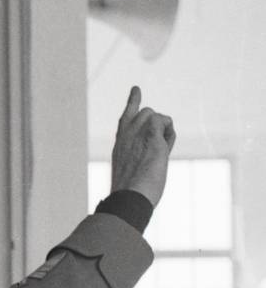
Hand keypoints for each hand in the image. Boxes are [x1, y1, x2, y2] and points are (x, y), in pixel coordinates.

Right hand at [109, 86, 175, 206]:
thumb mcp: (133, 174)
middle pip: (146, 112)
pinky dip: (168, 135)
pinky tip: (162, 151)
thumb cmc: (133, 195)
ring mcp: (135, 132)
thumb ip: (141, 157)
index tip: (136, 89)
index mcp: (119, 146)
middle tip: (156, 153)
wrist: (129, 198)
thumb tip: (158, 153)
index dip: (133, 102)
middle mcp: (124, 135)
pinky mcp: (149, 133)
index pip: (126, 118)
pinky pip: (165, 121)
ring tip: (157, 155)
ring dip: (163, 132)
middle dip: (156, 127)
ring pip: (155, 114)